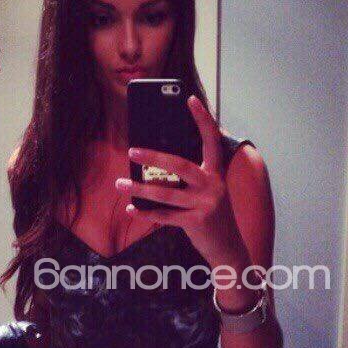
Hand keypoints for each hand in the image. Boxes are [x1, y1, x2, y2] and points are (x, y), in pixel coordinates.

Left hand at [115, 95, 240, 260]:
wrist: (227, 248)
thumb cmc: (211, 214)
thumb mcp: (208, 191)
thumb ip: (191, 176)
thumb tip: (156, 161)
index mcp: (216, 173)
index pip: (212, 140)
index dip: (203, 119)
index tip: (190, 99)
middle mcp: (213, 185)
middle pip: (181, 165)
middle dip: (154, 156)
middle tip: (132, 150)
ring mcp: (206, 205)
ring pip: (166, 193)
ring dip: (139, 189)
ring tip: (120, 183)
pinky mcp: (196, 223)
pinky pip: (165, 216)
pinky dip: (146, 213)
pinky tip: (131, 208)